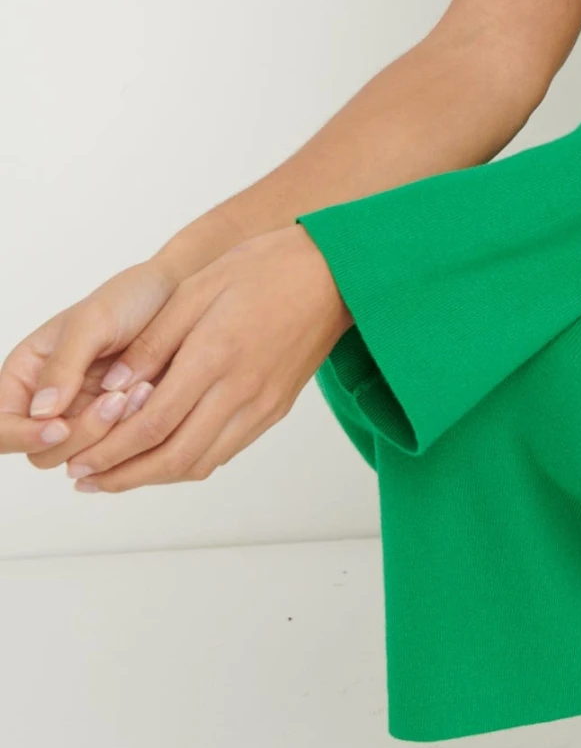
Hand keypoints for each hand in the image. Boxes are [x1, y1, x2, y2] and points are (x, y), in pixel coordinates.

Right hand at [3, 254, 184, 467]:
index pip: (1, 425)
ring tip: (141, 390)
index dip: (22, 435)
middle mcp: (48, 403)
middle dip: (79, 435)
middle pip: (41, 453)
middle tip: (116, 399)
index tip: (60, 427)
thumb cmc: (129, 299)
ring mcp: (82, 418)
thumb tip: (41, 412)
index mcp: (26, 375)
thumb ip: (64, 364)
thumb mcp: (93, 321)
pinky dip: (131, 434)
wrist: (178, 296)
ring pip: (80, 459)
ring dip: (110, 436)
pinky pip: (115, 452)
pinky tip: (150, 395)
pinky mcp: (117, 428)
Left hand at [50, 229, 348, 492]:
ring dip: (153, 477)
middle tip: (86, 479)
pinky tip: (163, 457)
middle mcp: (240, 390)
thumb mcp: (198, 288)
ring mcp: (261, 405)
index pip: (153, 423)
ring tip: (117, 476)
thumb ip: (155, 339)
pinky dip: (188, 463)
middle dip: (123, 475)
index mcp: (216, 355)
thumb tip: (113, 386)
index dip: (110, 450)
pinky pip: (225, 451)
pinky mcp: (274, 409)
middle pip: (173, 456)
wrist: (335, 273)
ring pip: (200, 462)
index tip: (78, 461)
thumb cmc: (266, 268)